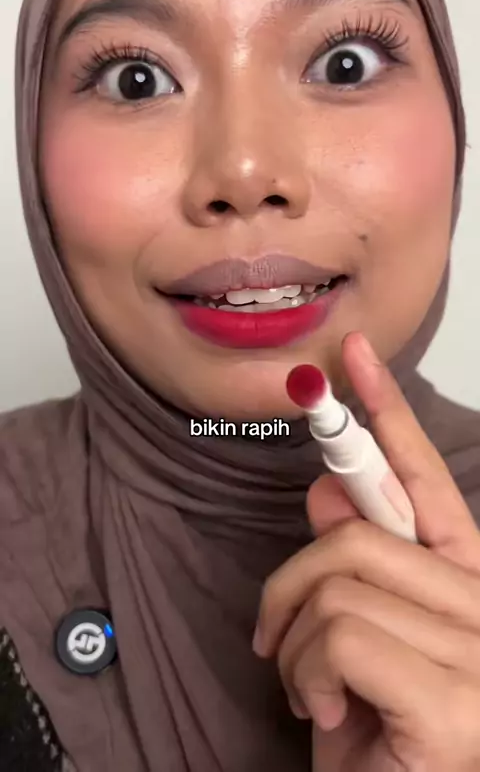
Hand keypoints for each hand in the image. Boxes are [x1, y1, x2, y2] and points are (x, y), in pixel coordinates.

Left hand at [253, 331, 479, 771]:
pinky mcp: (456, 702)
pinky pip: (341, 634)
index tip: (353, 357)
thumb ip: (353, 567)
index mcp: (465, 586)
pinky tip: (328, 715)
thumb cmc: (376, 738)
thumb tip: (326, 494)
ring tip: (310, 691)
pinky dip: (307, 674)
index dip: (388, 416)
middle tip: (276, 636)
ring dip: (295, 643)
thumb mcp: (352, 641)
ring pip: (339, 582)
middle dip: (293, 581)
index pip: (426, 484)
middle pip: (358, 535)